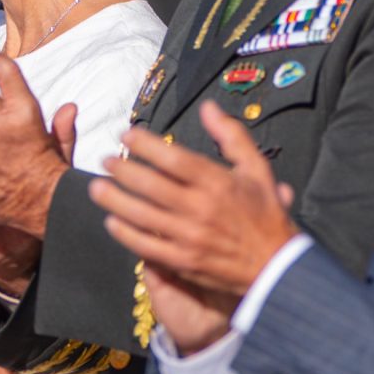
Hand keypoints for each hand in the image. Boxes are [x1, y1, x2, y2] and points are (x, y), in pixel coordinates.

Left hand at [91, 102, 298, 349]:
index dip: (144, 145)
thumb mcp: (256, 169)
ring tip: (97, 188)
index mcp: (217, 183)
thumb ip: (231, 135)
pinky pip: (146, 245)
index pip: (172, 159)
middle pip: (150, 185)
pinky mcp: (183, 261)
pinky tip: (112, 222)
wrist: (277, 266)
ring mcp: (189, 237)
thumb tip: (208, 107)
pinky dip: (126, 234)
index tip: (126, 136)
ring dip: (115, 200)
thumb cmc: (265, 215)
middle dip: (122, 170)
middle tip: (105, 161)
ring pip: (141, 215)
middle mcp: (200, 208)